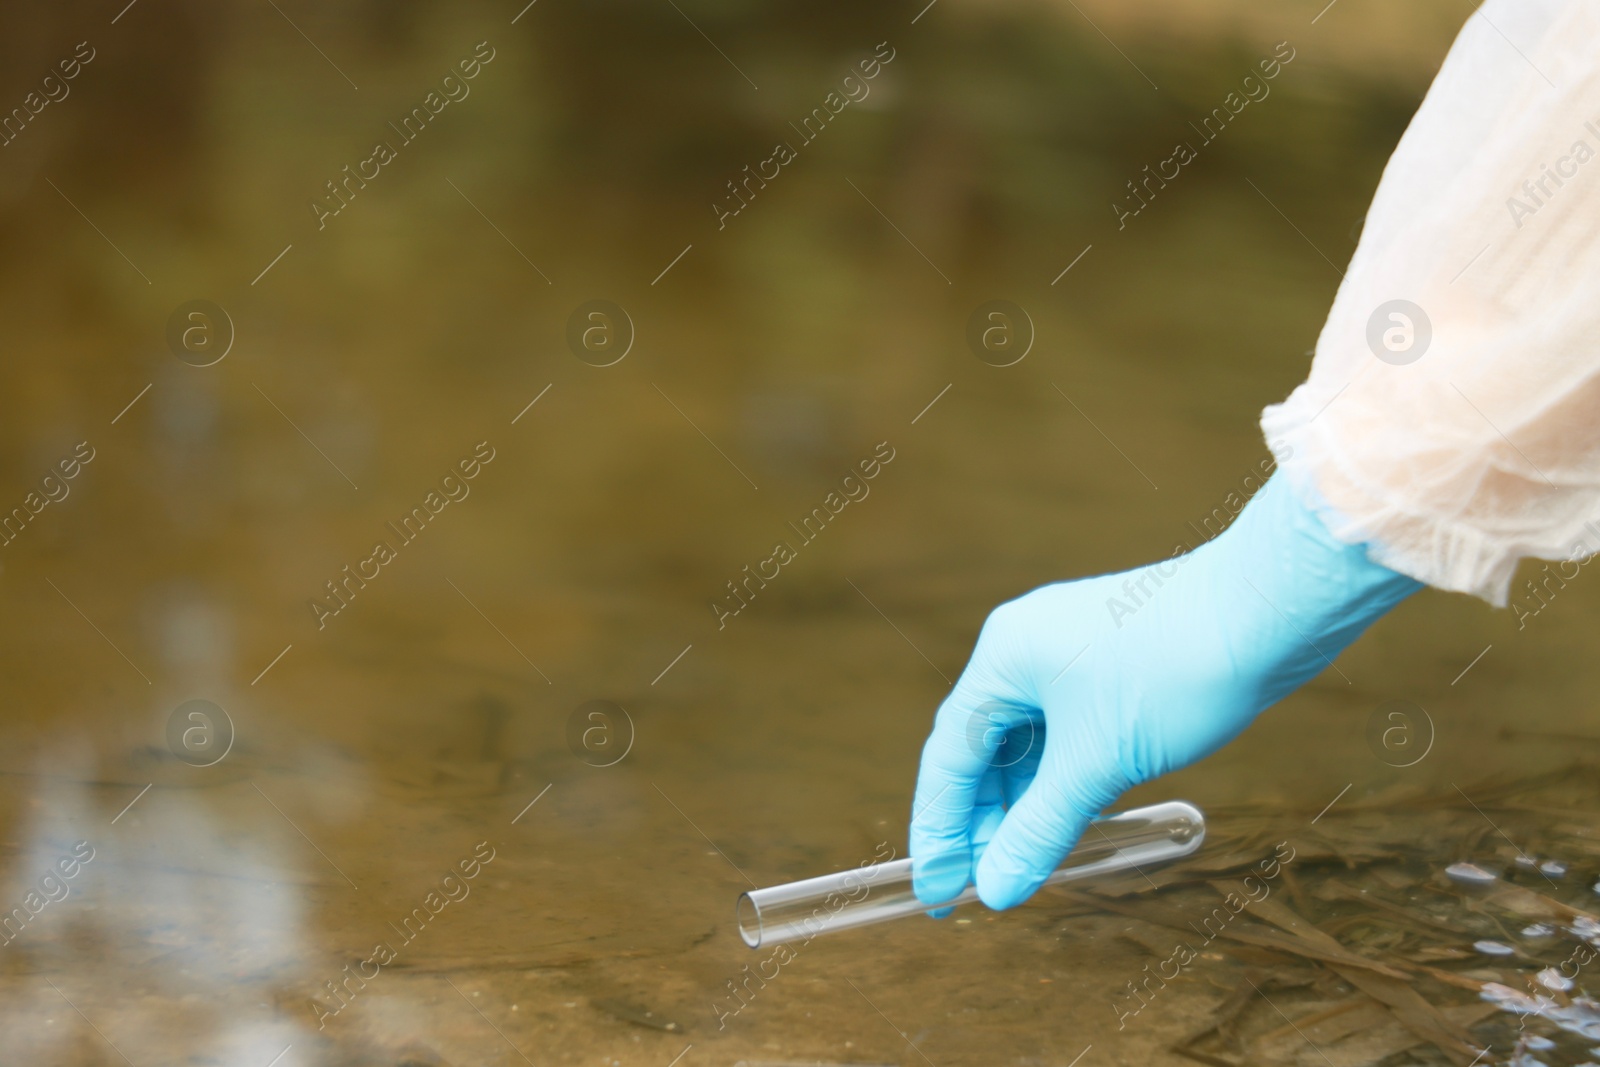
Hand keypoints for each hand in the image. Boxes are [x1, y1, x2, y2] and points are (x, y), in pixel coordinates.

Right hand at [909, 472, 1419, 909]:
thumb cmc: (1174, 670)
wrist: (1266, 610)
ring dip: (1021, 805)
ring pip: (1027, 745)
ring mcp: (1070, 653)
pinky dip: (1059, 781)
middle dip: (980, 822)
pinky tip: (1067, 822)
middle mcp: (1025, 648)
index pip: (949, 758)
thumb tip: (995, 889)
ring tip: (1022, 864)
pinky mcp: (1111, 664)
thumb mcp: (1098, 763)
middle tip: (980, 887)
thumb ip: (1039, 829)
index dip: (938, 830)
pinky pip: (1066, 734)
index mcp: (1003, 657)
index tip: (931, 890)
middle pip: (982, 751)